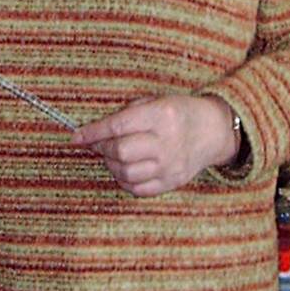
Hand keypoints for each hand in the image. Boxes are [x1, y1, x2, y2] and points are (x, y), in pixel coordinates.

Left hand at [74, 95, 238, 198]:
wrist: (213, 131)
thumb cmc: (179, 112)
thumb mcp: (156, 101)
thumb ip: (126, 114)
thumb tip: (93, 133)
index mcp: (162, 115)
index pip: (119, 126)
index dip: (93, 133)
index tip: (76, 137)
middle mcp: (167, 142)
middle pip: (121, 152)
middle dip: (103, 148)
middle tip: (100, 144)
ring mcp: (171, 166)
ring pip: (126, 173)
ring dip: (112, 165)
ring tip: (114, 156)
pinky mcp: (172, 182)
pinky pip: (138, 189)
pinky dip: (124, 181)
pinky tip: (125, 169)